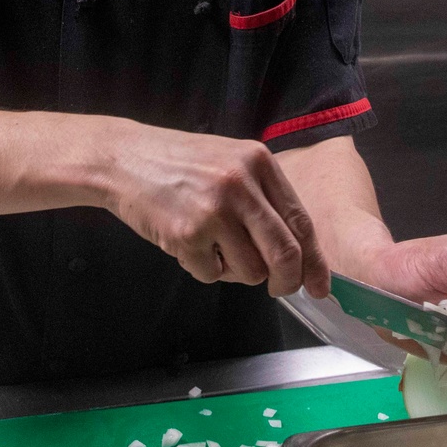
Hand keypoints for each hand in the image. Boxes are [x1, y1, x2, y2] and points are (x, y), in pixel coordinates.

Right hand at [100, 121, 330, 298]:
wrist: (125, 158)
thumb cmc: (180, 163)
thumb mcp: (231, 163)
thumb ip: (263, 197)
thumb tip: (297, 251)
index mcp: (259, 162)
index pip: (300, 221)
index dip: (314, 260)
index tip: (320, 285)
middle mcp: (241, 184)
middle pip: (284, 253)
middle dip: (286, 281)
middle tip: (278, 288)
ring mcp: (214, 210)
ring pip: (250, 272)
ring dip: (235, 272)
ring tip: (213, 246)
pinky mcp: (187, 235)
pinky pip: (212, 275)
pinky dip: (203, 268)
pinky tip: (187, 242)